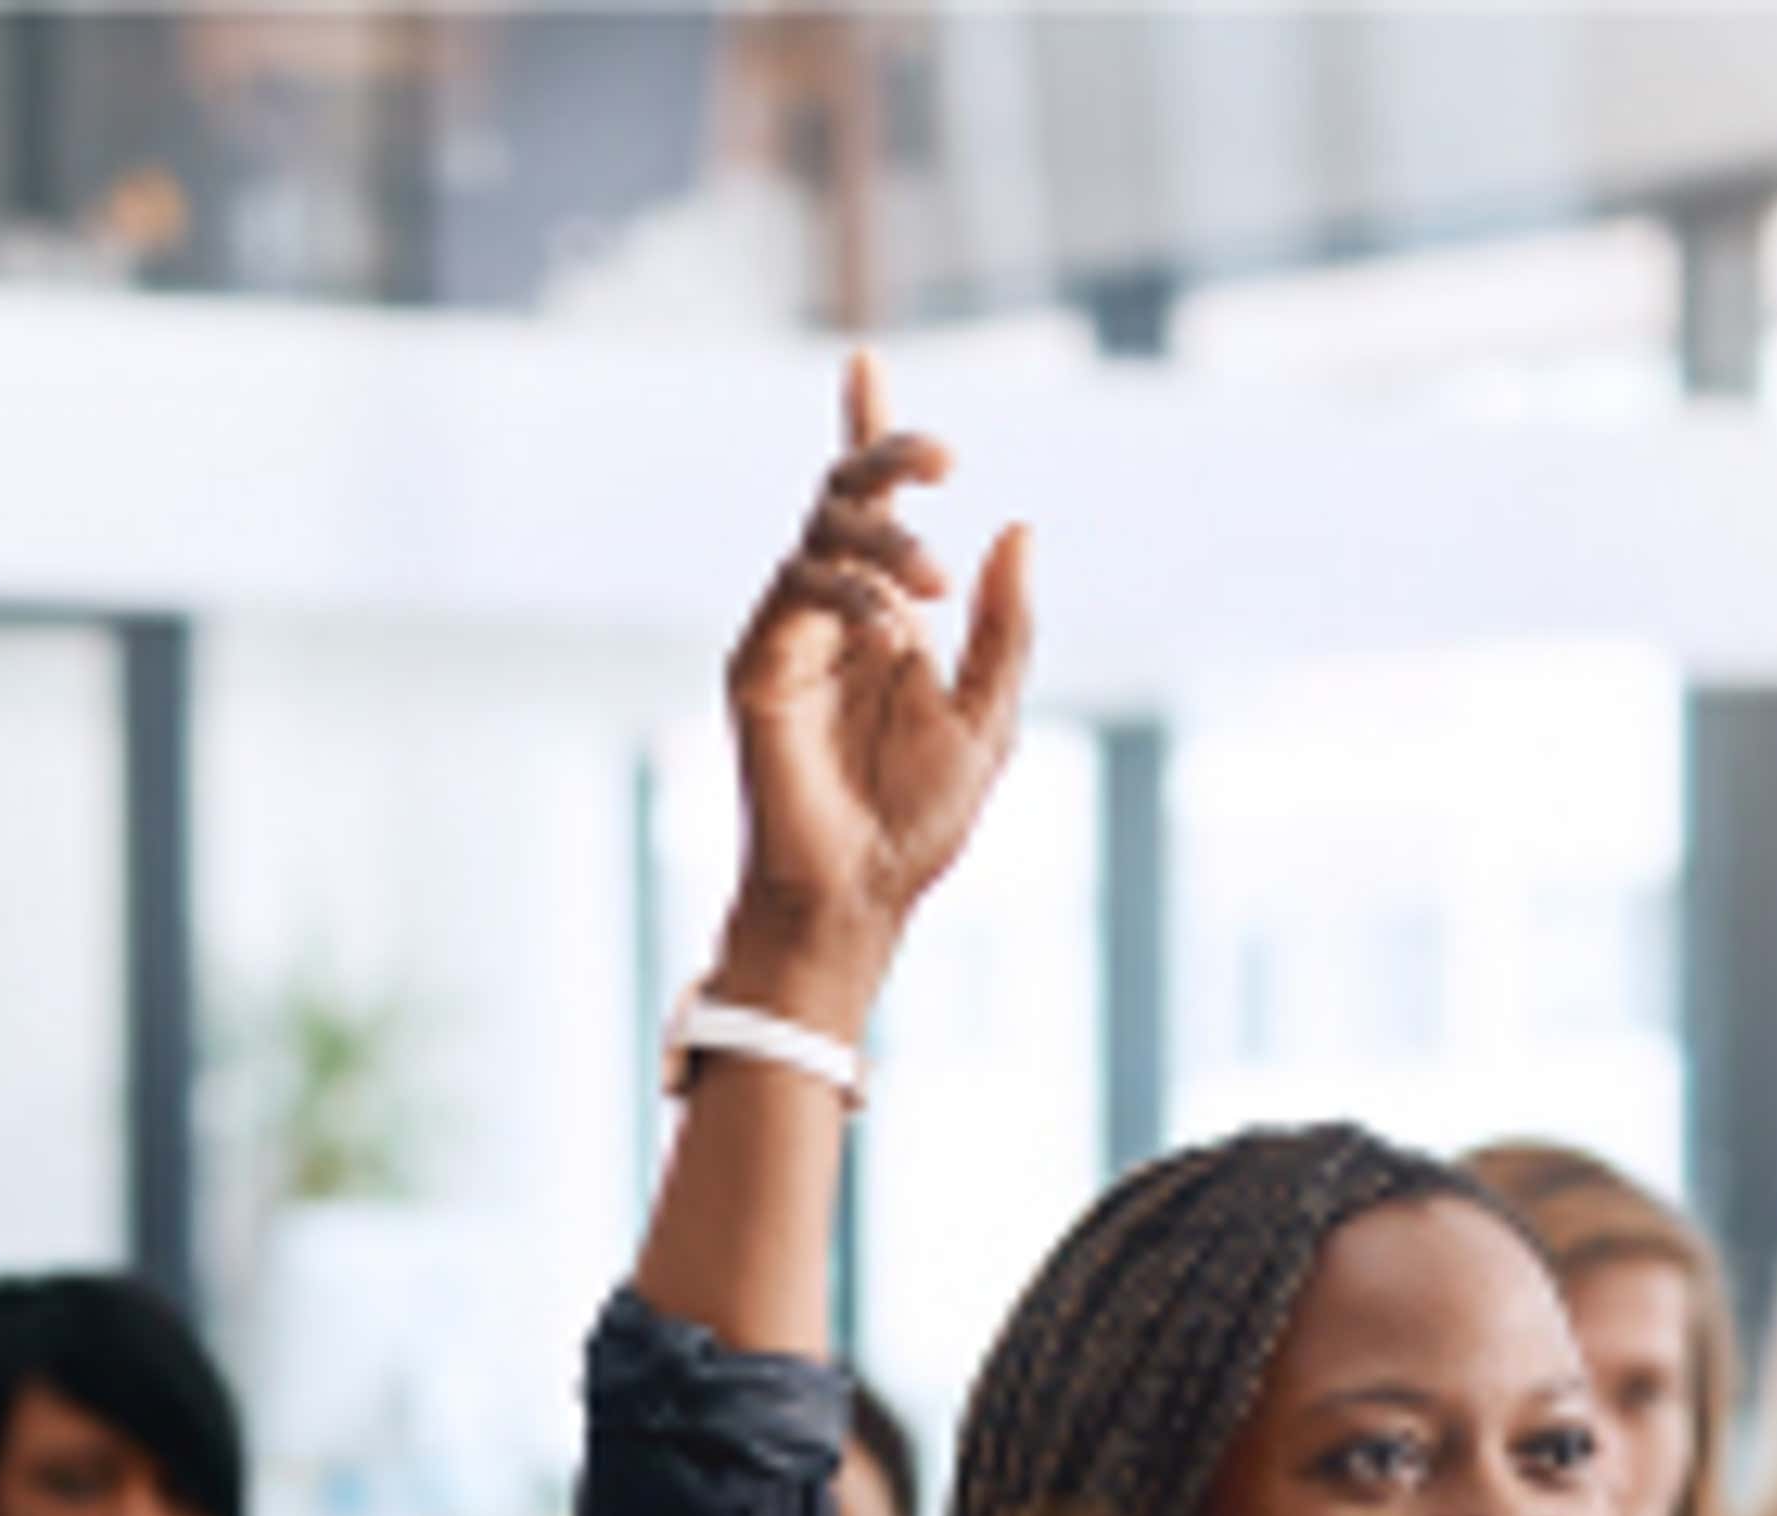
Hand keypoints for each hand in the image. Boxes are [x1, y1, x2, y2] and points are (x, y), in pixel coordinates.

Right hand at [716, 352, 1034, 1040]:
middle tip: (946, 458)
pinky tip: (894, 629)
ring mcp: (791, 634)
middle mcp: (834, 613)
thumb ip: (1007, 628)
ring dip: (884, 538)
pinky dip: (851, 594)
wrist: (858, 894)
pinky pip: (799, 590)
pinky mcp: (758, 664)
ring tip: (937, 586)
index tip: (866, 360)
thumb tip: (1017, 526)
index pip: (874, 509)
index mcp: (887, 618)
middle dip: (886, 453)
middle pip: (844, 493)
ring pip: (822, 530)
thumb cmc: (919, 821)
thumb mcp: (988, 716)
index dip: (874, 434)